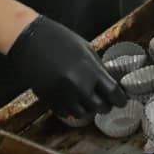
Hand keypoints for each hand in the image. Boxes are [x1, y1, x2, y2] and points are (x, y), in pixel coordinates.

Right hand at [6, 16, 125, 120]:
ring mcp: (64, 96)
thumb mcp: (86, 49)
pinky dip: (72, 109)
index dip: (120, 99)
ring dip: (88, 109)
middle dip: (105, 105)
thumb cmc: (60, 40)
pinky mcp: (50, 101)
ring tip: (87, 100)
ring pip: (84, 114)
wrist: (31, 41)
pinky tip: (72, 100)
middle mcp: (80, 86)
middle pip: (101, 107)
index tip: (121, 101)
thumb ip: (98, 67)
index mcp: (92, 70)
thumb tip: (110, 81)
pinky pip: (67, 114)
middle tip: (105, 101)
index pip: (113, 93)